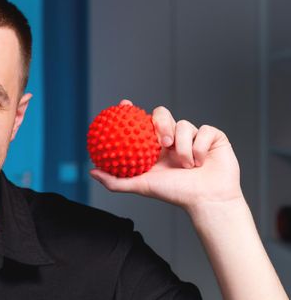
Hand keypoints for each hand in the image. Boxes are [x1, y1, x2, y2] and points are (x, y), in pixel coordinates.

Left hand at [90, 100, 242, 212]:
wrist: (207, 200)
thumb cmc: (176, 194)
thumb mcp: (142, 186)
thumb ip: (116, 180)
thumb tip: (91, 171)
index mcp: (156, 146)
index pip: (141, 122)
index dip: (131, 111)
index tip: (123, 105)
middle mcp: (173, 137)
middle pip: (162, 114)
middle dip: (162, 123)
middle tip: (163, 142)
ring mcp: (193, 135)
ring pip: (184, 124)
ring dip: (183, 148)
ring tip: (185, 165)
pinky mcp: (213, 136)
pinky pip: (204, 131)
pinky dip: (200, 149)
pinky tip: (200, 163)